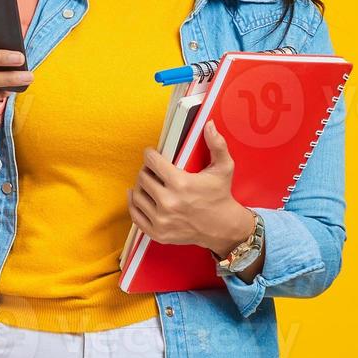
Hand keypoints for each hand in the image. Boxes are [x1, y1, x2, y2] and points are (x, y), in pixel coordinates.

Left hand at [127, 119, 255, 255]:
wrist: (222, 228)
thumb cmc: (220, 195)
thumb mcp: (223, 168)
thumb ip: (217, 145)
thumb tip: (209, 125)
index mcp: (181, 184)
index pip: (152, 162)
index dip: (150, 154)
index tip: (151, 153)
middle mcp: (168, 203)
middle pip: (143, 178)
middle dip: (146, 170)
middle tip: (152, 169)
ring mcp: (162, 220)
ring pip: (137, 195)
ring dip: (140, 186)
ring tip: (148, 182)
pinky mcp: (158, 233)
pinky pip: (135, 215)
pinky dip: (134, 204)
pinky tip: (137, 195)